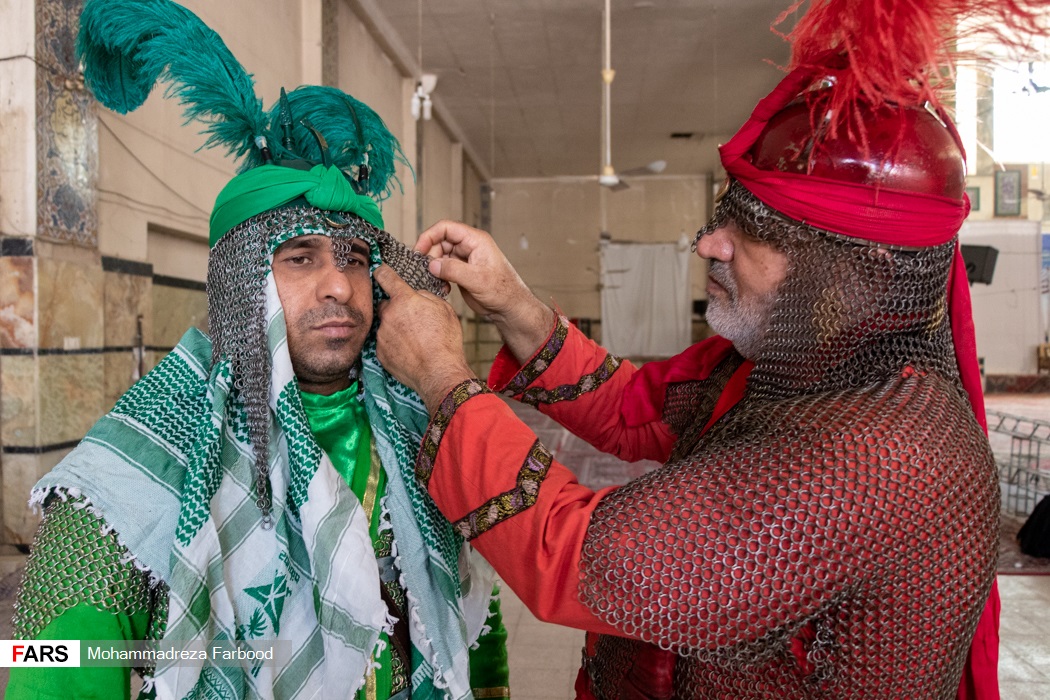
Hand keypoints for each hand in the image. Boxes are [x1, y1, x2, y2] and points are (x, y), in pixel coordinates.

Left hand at [373, 265, 475, 412]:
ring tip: (414, 340)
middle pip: (385, 305)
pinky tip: (409, 351)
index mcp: (404, 300)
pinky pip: (384, 343)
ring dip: (395, 328)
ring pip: (385, 325)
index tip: (379, 270)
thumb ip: (426, 297)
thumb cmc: (445, 341)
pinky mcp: (380, 353)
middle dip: (395, 309)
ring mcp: (382, 335)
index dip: (382, 271)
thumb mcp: (444, 309)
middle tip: (411, 319)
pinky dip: (393, 345)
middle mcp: (388, 315)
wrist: (439, 373)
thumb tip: (417, 296)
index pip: (385, 277)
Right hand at [416, 220, 554, 363]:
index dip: (429, 236)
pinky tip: (443, 288)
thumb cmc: (503, 290)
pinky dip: (439, 277)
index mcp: (475, 240)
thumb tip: (432, 264)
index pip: (446, 228)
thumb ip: (453, 270)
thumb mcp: (477, 279)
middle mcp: (469, 246)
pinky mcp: (462, 271)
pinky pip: (443, 268)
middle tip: (425, 271)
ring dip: (434, 268)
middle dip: (430, 255)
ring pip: (440, 256)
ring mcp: (465, 259)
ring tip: (436, 282)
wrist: (509, 308)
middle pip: (440, 241)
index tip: (419, 251)